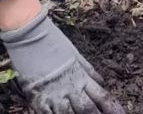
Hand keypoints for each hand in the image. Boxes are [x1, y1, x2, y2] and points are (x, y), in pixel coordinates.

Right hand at [1, 8, 125, 113]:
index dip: (112, 107)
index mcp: (80, 76)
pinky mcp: (39, 100)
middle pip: (88, 110)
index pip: (101, 96)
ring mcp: (54, 95)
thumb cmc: (53, 42)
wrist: (30, 36)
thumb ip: (88, 70)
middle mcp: (70, 88)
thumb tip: (101, 82)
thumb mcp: (74, 54)